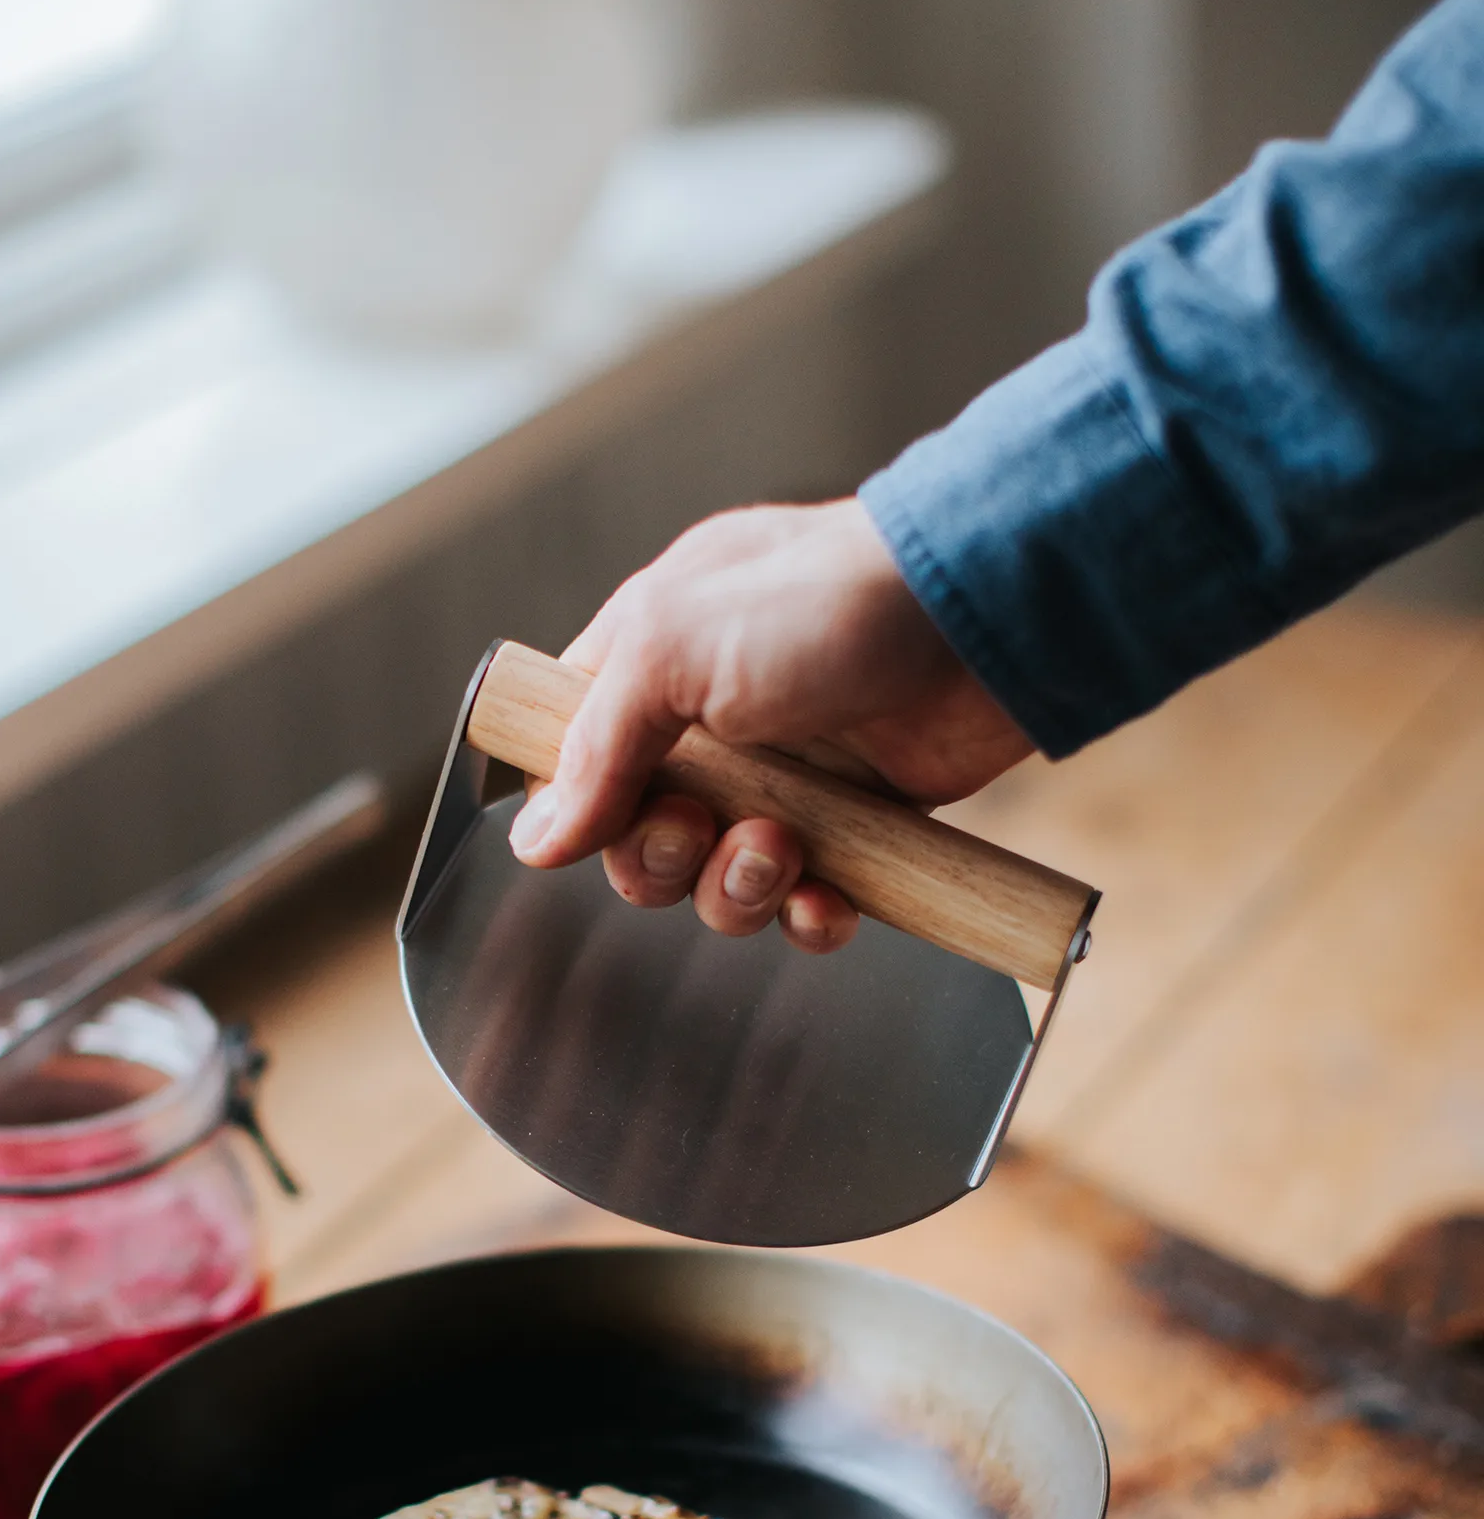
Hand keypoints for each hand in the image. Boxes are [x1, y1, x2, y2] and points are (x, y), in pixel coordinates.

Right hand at [509, 497, 1031, 949]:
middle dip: (659, 855)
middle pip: (636, 836)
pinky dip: (806, 915)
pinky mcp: (856, 823)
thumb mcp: (673, 647)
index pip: (571, 748)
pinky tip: (826, 900)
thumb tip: (535, 840)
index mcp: (656, 654)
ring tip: (780, 848)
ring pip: (715, 881)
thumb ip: (592, 746)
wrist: (984, 619)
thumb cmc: (830, 602)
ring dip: (734, 888)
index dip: (573, 799)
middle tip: (699, 826)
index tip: (599, 815)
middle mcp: (712, 720)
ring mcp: (786, 776)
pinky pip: (803, 903)